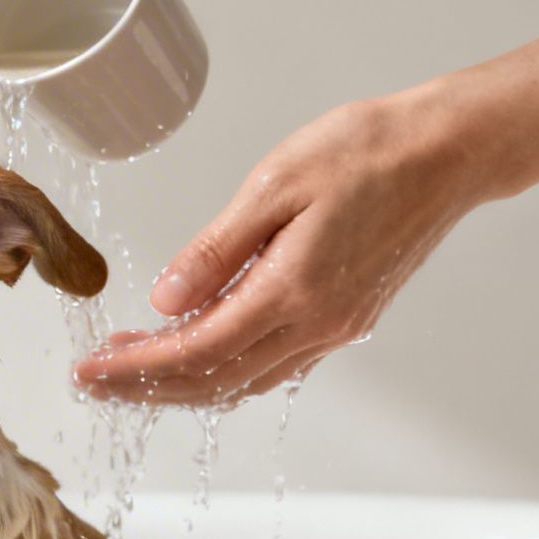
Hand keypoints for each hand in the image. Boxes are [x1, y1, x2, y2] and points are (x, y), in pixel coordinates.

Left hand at [73, 90, 488, 405]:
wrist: (448, 151)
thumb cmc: (367, 151)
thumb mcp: (274, 185)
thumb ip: (215, 251)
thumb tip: (164, 301)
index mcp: (294, 292)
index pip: (196, 352)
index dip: (136, 368)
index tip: (90, 370)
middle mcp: (318, 325)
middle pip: (216, 382)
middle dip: (147, 387)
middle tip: (94, 381)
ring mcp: (337, 328)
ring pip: (245, 381)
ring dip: (183, 384)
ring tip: (131, 367)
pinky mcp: (348, 319)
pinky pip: (274, 365)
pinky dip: (225, 368)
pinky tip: (194, 348)